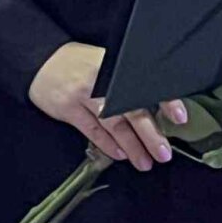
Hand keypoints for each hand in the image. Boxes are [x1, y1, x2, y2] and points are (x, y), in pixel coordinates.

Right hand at [28, 41, 185, 172]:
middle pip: (130, 109)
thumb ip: (125, 80)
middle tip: (164, 152)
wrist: (41, 60)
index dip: (164, 99)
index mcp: (113, 64)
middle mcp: (99, 79)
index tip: (179, 115)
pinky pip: (92, 130)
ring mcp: (82, 94)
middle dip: (149, 133)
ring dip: (131, 146)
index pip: (143, 82)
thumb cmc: (78, 63)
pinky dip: (107, 144)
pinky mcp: (68, 108)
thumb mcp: (104, 61)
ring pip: (112, 124)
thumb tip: (158, 104)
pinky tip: (119, 153)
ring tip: (145, 161)